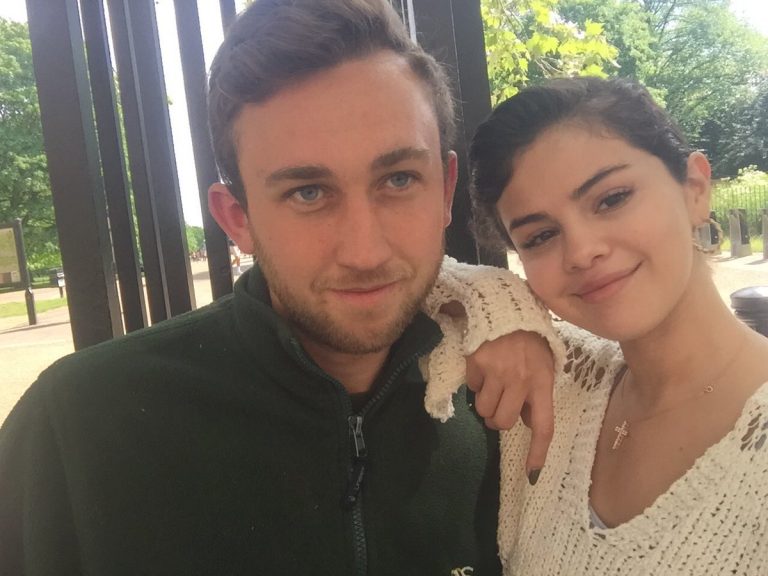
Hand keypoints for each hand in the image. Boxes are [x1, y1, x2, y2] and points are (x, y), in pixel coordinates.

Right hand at [466, 331, 554, 475]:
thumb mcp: (544, 364)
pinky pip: (472, 388)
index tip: (531, 474)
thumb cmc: (529, 339)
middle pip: (503, 423)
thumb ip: (538, 393)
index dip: (537, 452)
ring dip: (486, 402)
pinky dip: (476, 382)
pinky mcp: (477, 364)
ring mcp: (497, 372)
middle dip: (498, 419)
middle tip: (500, 403)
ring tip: (493, 382)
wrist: (505, 307)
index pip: (543, 425)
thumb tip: (528, 421)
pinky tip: (484, 366)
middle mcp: (521, 380)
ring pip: (484, 410)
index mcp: (543, 382)